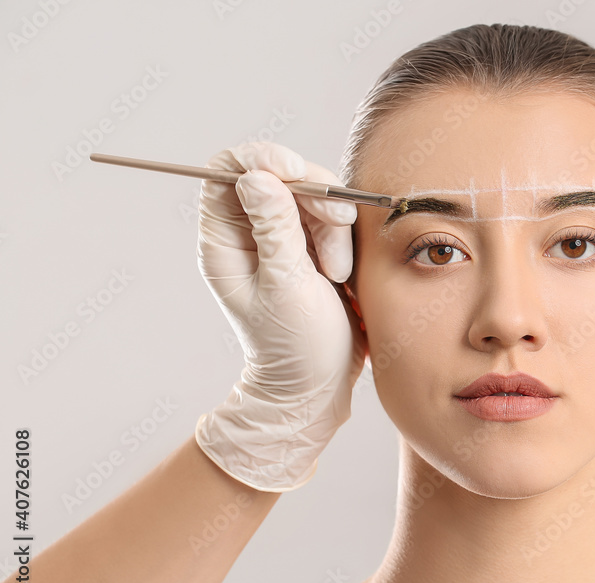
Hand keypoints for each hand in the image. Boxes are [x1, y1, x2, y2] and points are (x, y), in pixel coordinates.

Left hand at [194, 141, 365, 491]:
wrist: (319, 385)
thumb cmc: (295, 346)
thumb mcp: (286, 286)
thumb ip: (275, 229)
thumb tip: (257, 176)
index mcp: (224, 242)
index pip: (227, 171)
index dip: (261, 159)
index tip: (296, 170)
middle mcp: (248, 234)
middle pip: (278, 176)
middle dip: (312, 195)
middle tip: (338, 222)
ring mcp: (281, 238)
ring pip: (310, 194)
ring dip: (332, 222)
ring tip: (338, 271)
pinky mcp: (312, 247)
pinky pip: (330, 216)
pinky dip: (342, 235)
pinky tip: (342, 272)